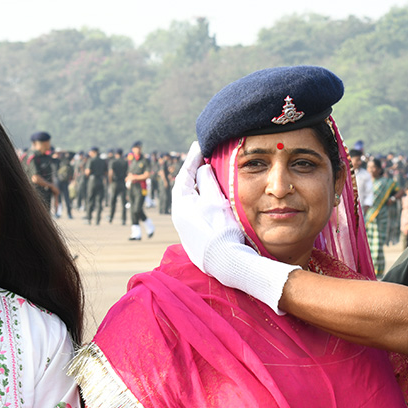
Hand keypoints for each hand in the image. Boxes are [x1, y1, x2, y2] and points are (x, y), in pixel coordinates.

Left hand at [170, 140, 297, 312]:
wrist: (226, 262)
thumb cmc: (220, 230)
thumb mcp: (215, 199)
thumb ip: (207, 180)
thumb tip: (203, 168)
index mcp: (180, 204)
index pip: (185, 174)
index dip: (193, 158)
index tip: (200, 145)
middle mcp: (180, 216)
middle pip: (187, 188)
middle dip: (197, 173)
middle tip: (206, 158)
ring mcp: (188, 229)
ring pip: (194, 202)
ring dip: (203, 189)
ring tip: (213, 177)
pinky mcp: (197, 238)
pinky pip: (200, 214)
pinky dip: (207, 203)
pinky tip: (217, 201)